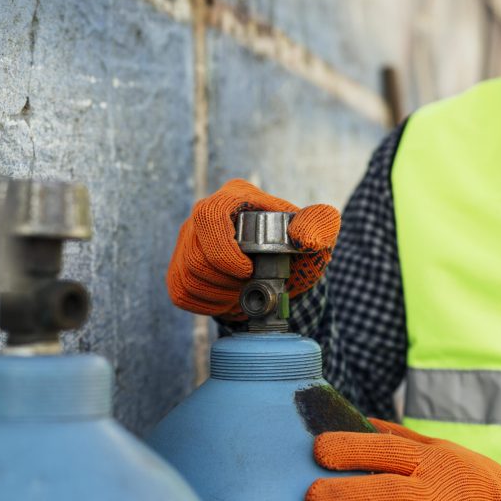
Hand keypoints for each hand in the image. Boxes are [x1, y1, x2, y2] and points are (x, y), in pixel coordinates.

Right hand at [166, 179, 339, 319]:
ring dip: (219, 295)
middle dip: (226, 281)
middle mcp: (203, 214)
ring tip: (242, 293)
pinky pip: (180, 291)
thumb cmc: (298, 247)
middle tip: (250, 286)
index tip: (248, 271)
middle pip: (195, 255)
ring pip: (186, 276)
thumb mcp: (317, 234)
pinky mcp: (180, 266)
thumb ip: (319, 226)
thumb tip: (302, 236)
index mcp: (235, 197)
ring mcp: (188, 240)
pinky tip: (228, 300)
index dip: (224, 251)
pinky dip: (208, 304)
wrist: (284, 271)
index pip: (210, 216)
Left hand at [306, 418, 500, 500]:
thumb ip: (400, 438)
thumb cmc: (472, 479)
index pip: (387, 449)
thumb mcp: (441, 450)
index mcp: (432, 461)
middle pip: (388, 491)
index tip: (318, 449)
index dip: (352, 447)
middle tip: (311, 499)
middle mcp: (437, 493)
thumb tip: (360, 420)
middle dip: (347, 496)